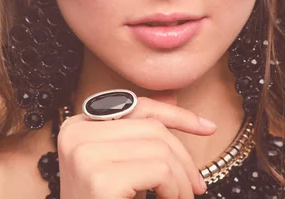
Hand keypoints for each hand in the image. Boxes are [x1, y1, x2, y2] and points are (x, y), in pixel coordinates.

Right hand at [57, 94, 215, 198]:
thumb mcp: (124, 165)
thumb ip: (142, 132)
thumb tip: (172, 95)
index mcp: (78, 126)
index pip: (136, 106)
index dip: (176, 115)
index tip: (208, 127)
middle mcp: (76, 134)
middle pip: (151, 128)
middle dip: (183, 157)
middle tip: (197, 186)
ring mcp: (84, 154)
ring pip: (160, 148)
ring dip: (181, 179)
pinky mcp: (99, 178)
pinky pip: (159, 170)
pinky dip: (174, 190)